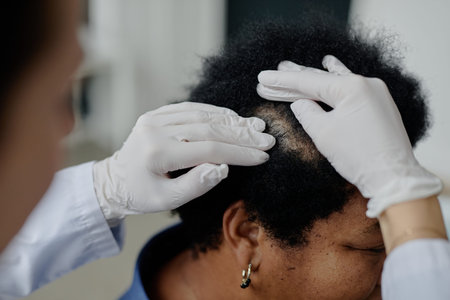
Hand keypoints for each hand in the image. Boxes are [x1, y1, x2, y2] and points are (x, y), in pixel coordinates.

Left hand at [93, 102, 274, 224]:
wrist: (114, 181)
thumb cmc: (142, 195)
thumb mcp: (167, 200)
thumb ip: (196, 184)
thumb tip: (223, 167)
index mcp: (156, 153)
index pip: (208, 149)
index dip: (239, 153)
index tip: (262, 156)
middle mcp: (154, 130)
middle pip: (208, 128)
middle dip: (241, 135)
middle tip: (266, 139)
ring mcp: (154, 118)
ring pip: (201, 115)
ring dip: (232, 121)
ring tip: (255, 127)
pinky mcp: (156, 113)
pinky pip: (190, 108)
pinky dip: (214, 112)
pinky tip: (233, 117)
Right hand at [257, 55, 441, 217]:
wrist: (394, 177)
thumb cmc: (359, 157)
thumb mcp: (323, 133)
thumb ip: (307, 113)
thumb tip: (300, 103)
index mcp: (352, 87)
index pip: (310, 82)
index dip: (283, 81)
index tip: (264, 77)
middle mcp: (366, 84)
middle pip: (323, 79)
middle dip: (297, 78)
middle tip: (276, 70)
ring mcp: (375, 93)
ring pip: (336, 83)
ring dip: (315, 79)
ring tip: (295, 67)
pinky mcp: (379, 105)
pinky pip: (350, 91)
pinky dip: (336, 82)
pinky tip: (332, 65)